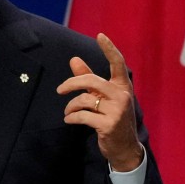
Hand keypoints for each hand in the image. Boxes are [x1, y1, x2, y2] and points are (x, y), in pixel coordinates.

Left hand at [56, 33, 143, 171]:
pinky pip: (82, 116)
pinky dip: (71, 118)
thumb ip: (88, 78)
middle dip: (71, 83)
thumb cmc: (112, 118)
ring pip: (84, 100)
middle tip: (59, 90)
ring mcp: (117, 111)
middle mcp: (122, 96)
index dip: (109, 49)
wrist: (124, 147)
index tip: (100, 35)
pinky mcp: (109, 125)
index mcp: (122, 86)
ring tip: (68, 112)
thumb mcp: (103, 97)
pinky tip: (69, 120)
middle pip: (91, 80)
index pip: (117, 63)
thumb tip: (74, 59)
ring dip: (70, 106)